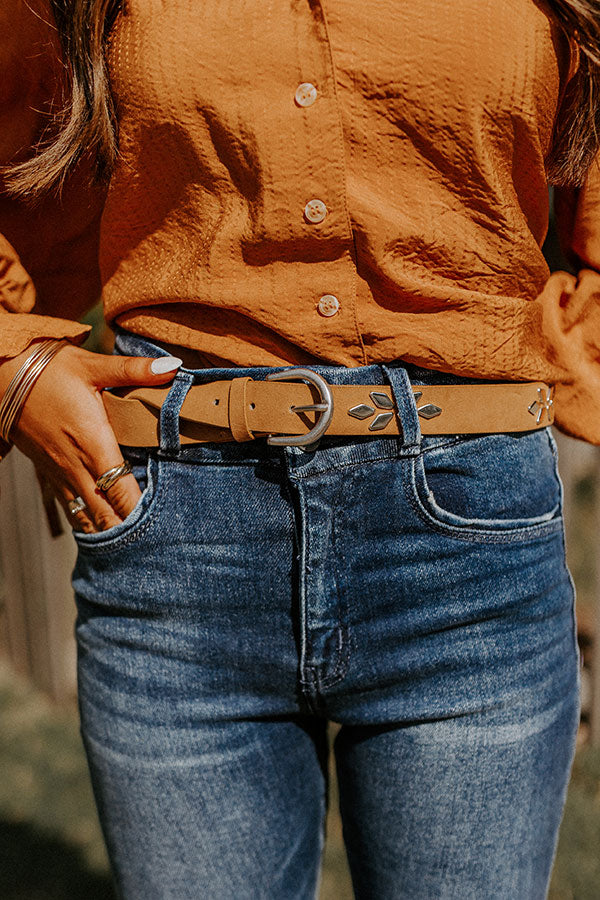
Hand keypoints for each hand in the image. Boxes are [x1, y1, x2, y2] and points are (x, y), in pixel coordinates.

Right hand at [0, 343, 181, 532]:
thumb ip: (134, 370)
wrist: (3, 376)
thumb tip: (173, 367)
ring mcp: (61, 473)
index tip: (164, 524)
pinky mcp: (50, 473)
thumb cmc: (50, 370)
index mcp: (94, 444)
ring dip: (109, 531)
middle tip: (157, 543)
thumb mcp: (94, 365)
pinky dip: (89, 522)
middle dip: (130, 531)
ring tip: (135, 547)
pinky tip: (103, 531)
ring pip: (87, 517)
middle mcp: (77, 466)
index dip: (141, 512)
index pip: (121, 491)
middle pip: (106, 514)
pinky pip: (71, 507)